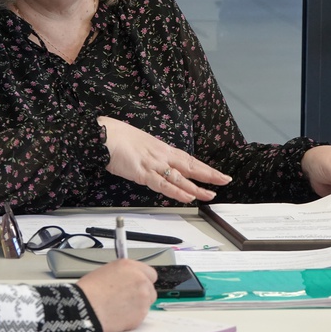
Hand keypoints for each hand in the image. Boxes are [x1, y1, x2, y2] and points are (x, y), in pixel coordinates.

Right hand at [76, 259, 156, 331]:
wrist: (84, 308)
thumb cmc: (89, 291)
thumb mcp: (107, 271)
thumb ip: (125, 273)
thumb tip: (129, 277)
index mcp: (131, 266)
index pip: (150, 273)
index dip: (144, 280)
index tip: (139, 285)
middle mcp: (140, 279)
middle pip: (150, 288)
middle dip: (141, 294)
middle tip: (127, 299)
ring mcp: (143, 297)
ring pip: (147, 303)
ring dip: (137, 305)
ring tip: (119, 307)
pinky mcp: (141, 314)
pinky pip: (140, 316)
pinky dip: (132, 317)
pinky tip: (119, 315)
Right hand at [99, 116, 231, 202]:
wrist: (104, 134)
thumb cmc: (120, 137)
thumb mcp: (142, 145)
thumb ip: (153, 155)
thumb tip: (160, 164)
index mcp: (163, 149)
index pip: (189, 160)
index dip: (204, 167)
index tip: (218, 174)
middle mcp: (163, 156)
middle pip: (191, 166)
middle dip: (209, 175)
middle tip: (225, 180)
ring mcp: (154, 164)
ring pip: (180, 178)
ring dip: (196, 187)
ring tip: (210, 195)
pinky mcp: (143, 173)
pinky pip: (163, 185)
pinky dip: (176, 192)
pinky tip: (187, 197)